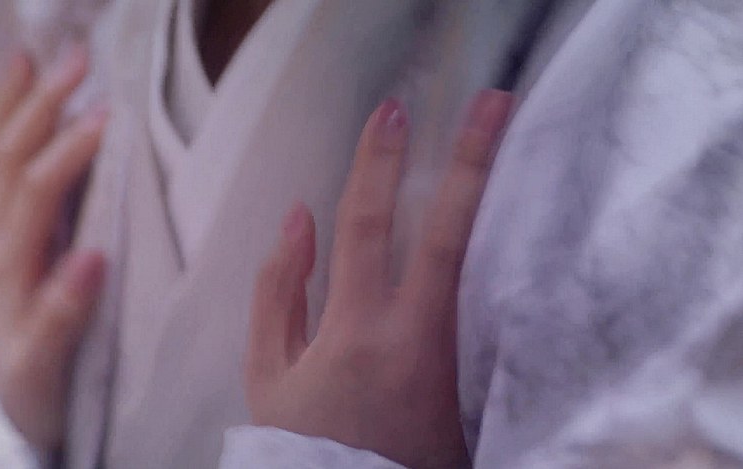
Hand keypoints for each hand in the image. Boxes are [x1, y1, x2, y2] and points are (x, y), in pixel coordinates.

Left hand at [0, 47, 107, 449]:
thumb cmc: (33, 389)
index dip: (70, 149)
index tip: (109, 115)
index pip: (36, 190)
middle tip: (79, 60)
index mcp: (11, 264)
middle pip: (8, 158)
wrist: (4, 410)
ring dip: (7, 108)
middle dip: (40, 106)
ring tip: (28, 63)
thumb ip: (65, 312)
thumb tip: (94, 255)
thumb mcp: (49, 362)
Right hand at [246, 91, 511, 467]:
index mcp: (355, 332)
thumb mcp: (268, 374)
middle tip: (494, 104)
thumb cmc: (307, 441)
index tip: (392, 113)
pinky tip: (518, 219)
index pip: (366, 226)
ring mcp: (457, 359)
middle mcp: (415, 338)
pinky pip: (492, 302)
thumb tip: (298, 216)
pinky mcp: (479, 378)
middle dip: (472, 160)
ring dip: (500, 200)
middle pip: (450, 233)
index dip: (376, 163)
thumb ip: (278, 290)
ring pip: (486, 263)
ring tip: (516, 147)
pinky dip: (505, 255)